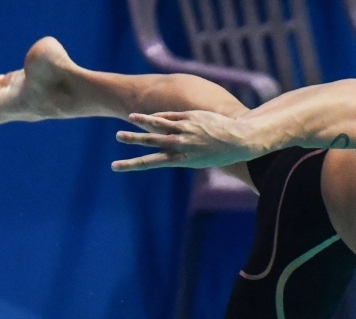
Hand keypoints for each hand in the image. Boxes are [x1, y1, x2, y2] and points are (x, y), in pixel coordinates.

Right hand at [112, 111, 254, 171]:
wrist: (240, 140)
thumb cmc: (222, 154)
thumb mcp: (201, 159)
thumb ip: (184, 154)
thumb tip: (170, 152)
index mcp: (182, 160)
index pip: (152, 163)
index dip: (132, 164)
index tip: (116, 166)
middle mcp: (181, 145)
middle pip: (151, 142)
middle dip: (133, 139)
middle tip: (117, 137)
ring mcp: (185, 130)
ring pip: (159, 125)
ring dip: (142, 121)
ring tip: (129, 118)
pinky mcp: (190, 117)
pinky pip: (170, 116)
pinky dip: (158, 116)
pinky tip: (147, 115)